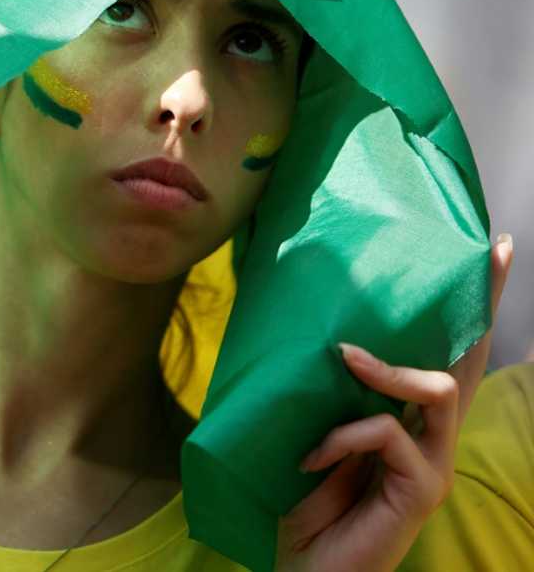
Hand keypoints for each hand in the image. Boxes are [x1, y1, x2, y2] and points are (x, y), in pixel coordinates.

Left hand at [276, 233, 513, 571]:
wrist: (296, 563)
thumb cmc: (299, 495)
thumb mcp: (310, 426)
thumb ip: (328, 390)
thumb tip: (323, 330)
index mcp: (406, 416)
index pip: (447, 353)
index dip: (474, 306)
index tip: (495, 250)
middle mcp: (431, 435)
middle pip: (469, 360)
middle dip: (483, 306)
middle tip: (496, 254)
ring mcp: (432, 463)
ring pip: (439, 388)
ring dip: (387, 370)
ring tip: (345, 357)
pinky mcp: (421, 490)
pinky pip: (387, 434)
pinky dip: (342, 437)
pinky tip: (309, 458)